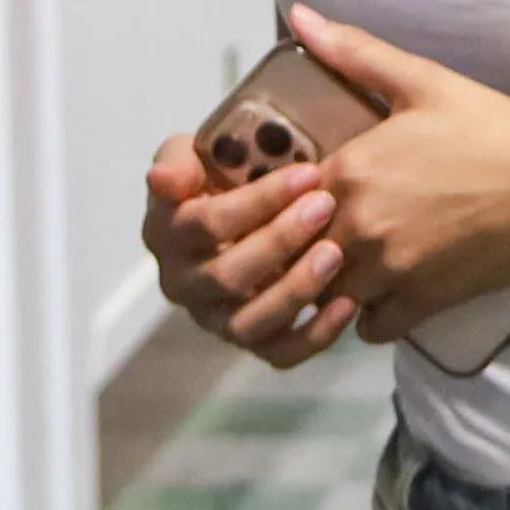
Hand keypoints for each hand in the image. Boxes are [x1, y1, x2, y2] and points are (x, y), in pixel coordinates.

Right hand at [143, 128, 357, 366]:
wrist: (237, 208)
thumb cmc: (217, 176)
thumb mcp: (191, 156)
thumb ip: (178, 162)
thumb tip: (162, 181)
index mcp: (165, 235)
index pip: (208, 223)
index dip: (260, 201)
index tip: (310, 174)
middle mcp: (182, 285)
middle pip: (228, 275)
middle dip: (281, 240)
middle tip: (326, 207)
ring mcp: (214, 319)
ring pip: (250, 322)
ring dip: (296, 290)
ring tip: (335, 254)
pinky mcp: (249, 341)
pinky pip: (279, 353)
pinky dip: (316, 335)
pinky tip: (348, 303)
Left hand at [280, 9, 509, 332]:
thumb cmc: (494, 130)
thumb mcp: (423, 81)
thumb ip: (354, 53)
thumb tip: (300, 15)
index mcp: (351, 169)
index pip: (281, 200)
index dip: (284, 202)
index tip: (300, 198)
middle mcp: (359, 223)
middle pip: (297, 253)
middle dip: (301, 248)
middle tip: (319, 237)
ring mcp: (389, 269)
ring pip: (326, 295)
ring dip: (330, 284)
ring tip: (349, 265)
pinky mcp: (421, 302)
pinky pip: (370, 327)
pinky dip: (369, 316)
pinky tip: (383, 293)